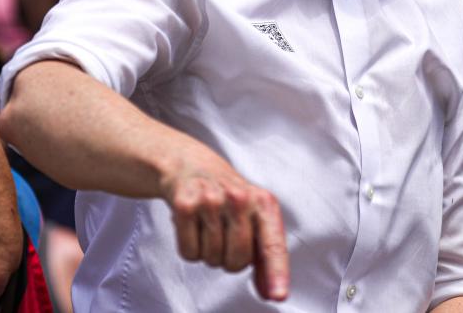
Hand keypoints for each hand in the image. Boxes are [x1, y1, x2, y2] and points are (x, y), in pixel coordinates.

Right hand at [160, 145, 289, 300]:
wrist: (191, 165)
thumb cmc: (227, 197)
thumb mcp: (254, 217)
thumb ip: (265, 256)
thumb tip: (271, 292)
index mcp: (263, 202)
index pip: (272, 244)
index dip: (276, 272)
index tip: (279, 296)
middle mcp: (239, 198)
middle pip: (238, 260)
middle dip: (231, 260)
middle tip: (225, 238)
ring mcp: (210, 200)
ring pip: (213, 259)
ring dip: (209, 253)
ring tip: (208, 227)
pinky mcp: (184, 205)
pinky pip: (190, 253)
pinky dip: (190, 248)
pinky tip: (192, 226)